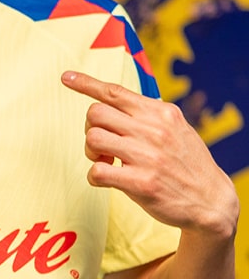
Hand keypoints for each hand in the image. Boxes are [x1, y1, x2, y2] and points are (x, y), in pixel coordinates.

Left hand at [61, 71, 237, 237]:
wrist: (212, 200)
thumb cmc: (186, 163)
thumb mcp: (176, 128)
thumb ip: (148, 114)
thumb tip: (115, 99)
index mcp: (161, 113)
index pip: (115, 91)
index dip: (86, 83)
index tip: (66, 78)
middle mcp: (153, 130)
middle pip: (95, 114)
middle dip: (90, 129)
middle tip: (102, 146)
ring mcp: (147, 156)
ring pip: (93, 139)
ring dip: (91, 153)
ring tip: (105, 162)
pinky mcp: (142, 183)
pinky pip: (97, 172)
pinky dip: (94, 177)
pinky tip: (106, 180)